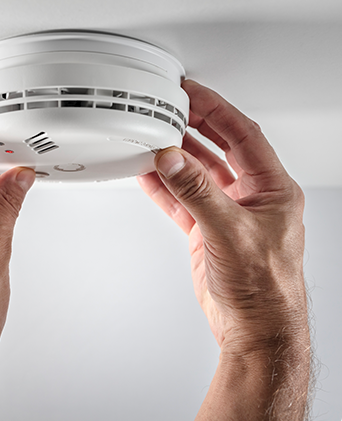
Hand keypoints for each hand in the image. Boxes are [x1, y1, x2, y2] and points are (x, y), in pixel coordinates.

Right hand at [138, 80, 309, 420]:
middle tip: (169, 108)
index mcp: (271, 188)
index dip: (216, 109)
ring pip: (197, 173)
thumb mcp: (230, 231)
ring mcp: (226, 213)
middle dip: (194, 126)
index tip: (192, 93)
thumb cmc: (265, 286)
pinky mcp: (207, 230)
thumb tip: (173, 160)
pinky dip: (164, 187)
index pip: (243, 133)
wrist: (254, 327)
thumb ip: (198, 192)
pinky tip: (149, 175)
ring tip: (153, 138)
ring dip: (175, 157)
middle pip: (219, 147)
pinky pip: (182, 200)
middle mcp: (250, 196)